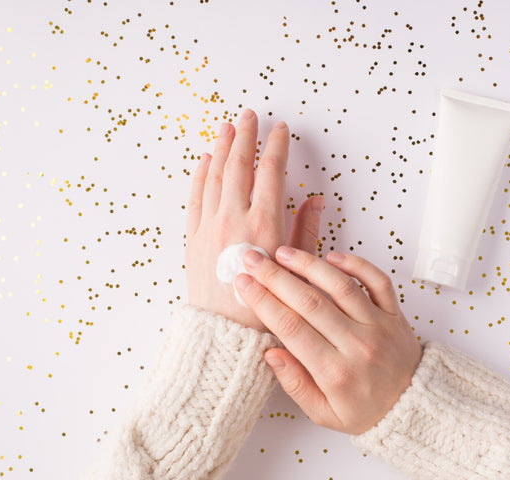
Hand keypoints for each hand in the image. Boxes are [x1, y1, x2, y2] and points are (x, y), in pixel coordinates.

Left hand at [185, 109, 323, 330]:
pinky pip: (195, 197)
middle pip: (238, 165)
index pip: (270, 172)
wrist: (225, 335)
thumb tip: (315, 200)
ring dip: (221, 148)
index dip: (276, 147)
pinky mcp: (194, 238)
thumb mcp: (296, 269)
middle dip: (245, 136)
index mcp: (263, 224)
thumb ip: (306, 231)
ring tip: (226, 128)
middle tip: (249, 115)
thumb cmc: (266, 307)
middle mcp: (234, 219)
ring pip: (214, 175)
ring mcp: (210, 226)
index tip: (281, 130)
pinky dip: (199, 175)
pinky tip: (204, 161)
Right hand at [235, 246, 422, 433]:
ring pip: (341, 287)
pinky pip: (377, 281)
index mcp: (335, 372)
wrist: (413, 407)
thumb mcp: (324, 413)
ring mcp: (378, 325)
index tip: (243, 284)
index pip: (291, 328)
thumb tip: (270, 353)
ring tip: (284, 253)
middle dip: (276, 278)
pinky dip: (357, 264)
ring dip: (310, 265)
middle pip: (310, 303)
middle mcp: (356, 344)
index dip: (263, 303)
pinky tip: (332, 256)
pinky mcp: (394, 313)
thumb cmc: (365, 410)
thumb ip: (295, 384)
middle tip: (253, 260)